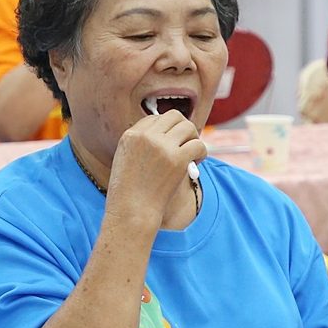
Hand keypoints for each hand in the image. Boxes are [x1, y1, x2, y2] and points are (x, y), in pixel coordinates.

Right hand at [103, 110, 206, 225]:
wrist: (132, 211)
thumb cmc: (129, 191)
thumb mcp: (126, 159)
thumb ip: (141, 143)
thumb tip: (167, 133)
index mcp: (130, 134)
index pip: (155, 118)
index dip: (166, 130)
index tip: (170, 143)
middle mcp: (146, 136)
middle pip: (173, 116)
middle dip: (183, 128)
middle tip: (185, 144)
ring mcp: (162, 147)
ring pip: (188, 127)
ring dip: (194, 138)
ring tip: (191, 154)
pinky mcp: (177, 160)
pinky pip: (198, 145)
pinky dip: (202, 153)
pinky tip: (196, 163)